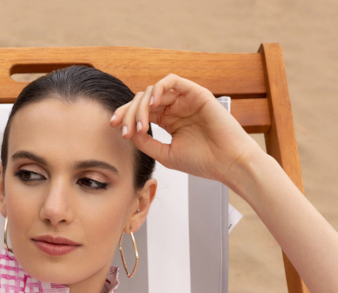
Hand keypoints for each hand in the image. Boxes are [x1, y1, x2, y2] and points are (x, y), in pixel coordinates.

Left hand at [110, 74, 260, 189]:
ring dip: (141, 106)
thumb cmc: (203, 162)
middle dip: (128, 112)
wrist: (227, 162)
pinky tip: (152, 103)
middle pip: (143, 100)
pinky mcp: (195, 93)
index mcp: (168, 122)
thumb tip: (127, 131)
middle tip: (122, 128)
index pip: (141, 113)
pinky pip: (172, 81)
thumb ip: (146, 142)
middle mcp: (175, 108)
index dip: (125, 117)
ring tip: (139, 124)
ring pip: (153, 91)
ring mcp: (184, 99)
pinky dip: (158, 88)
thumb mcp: (165, 154)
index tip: (113, 128)